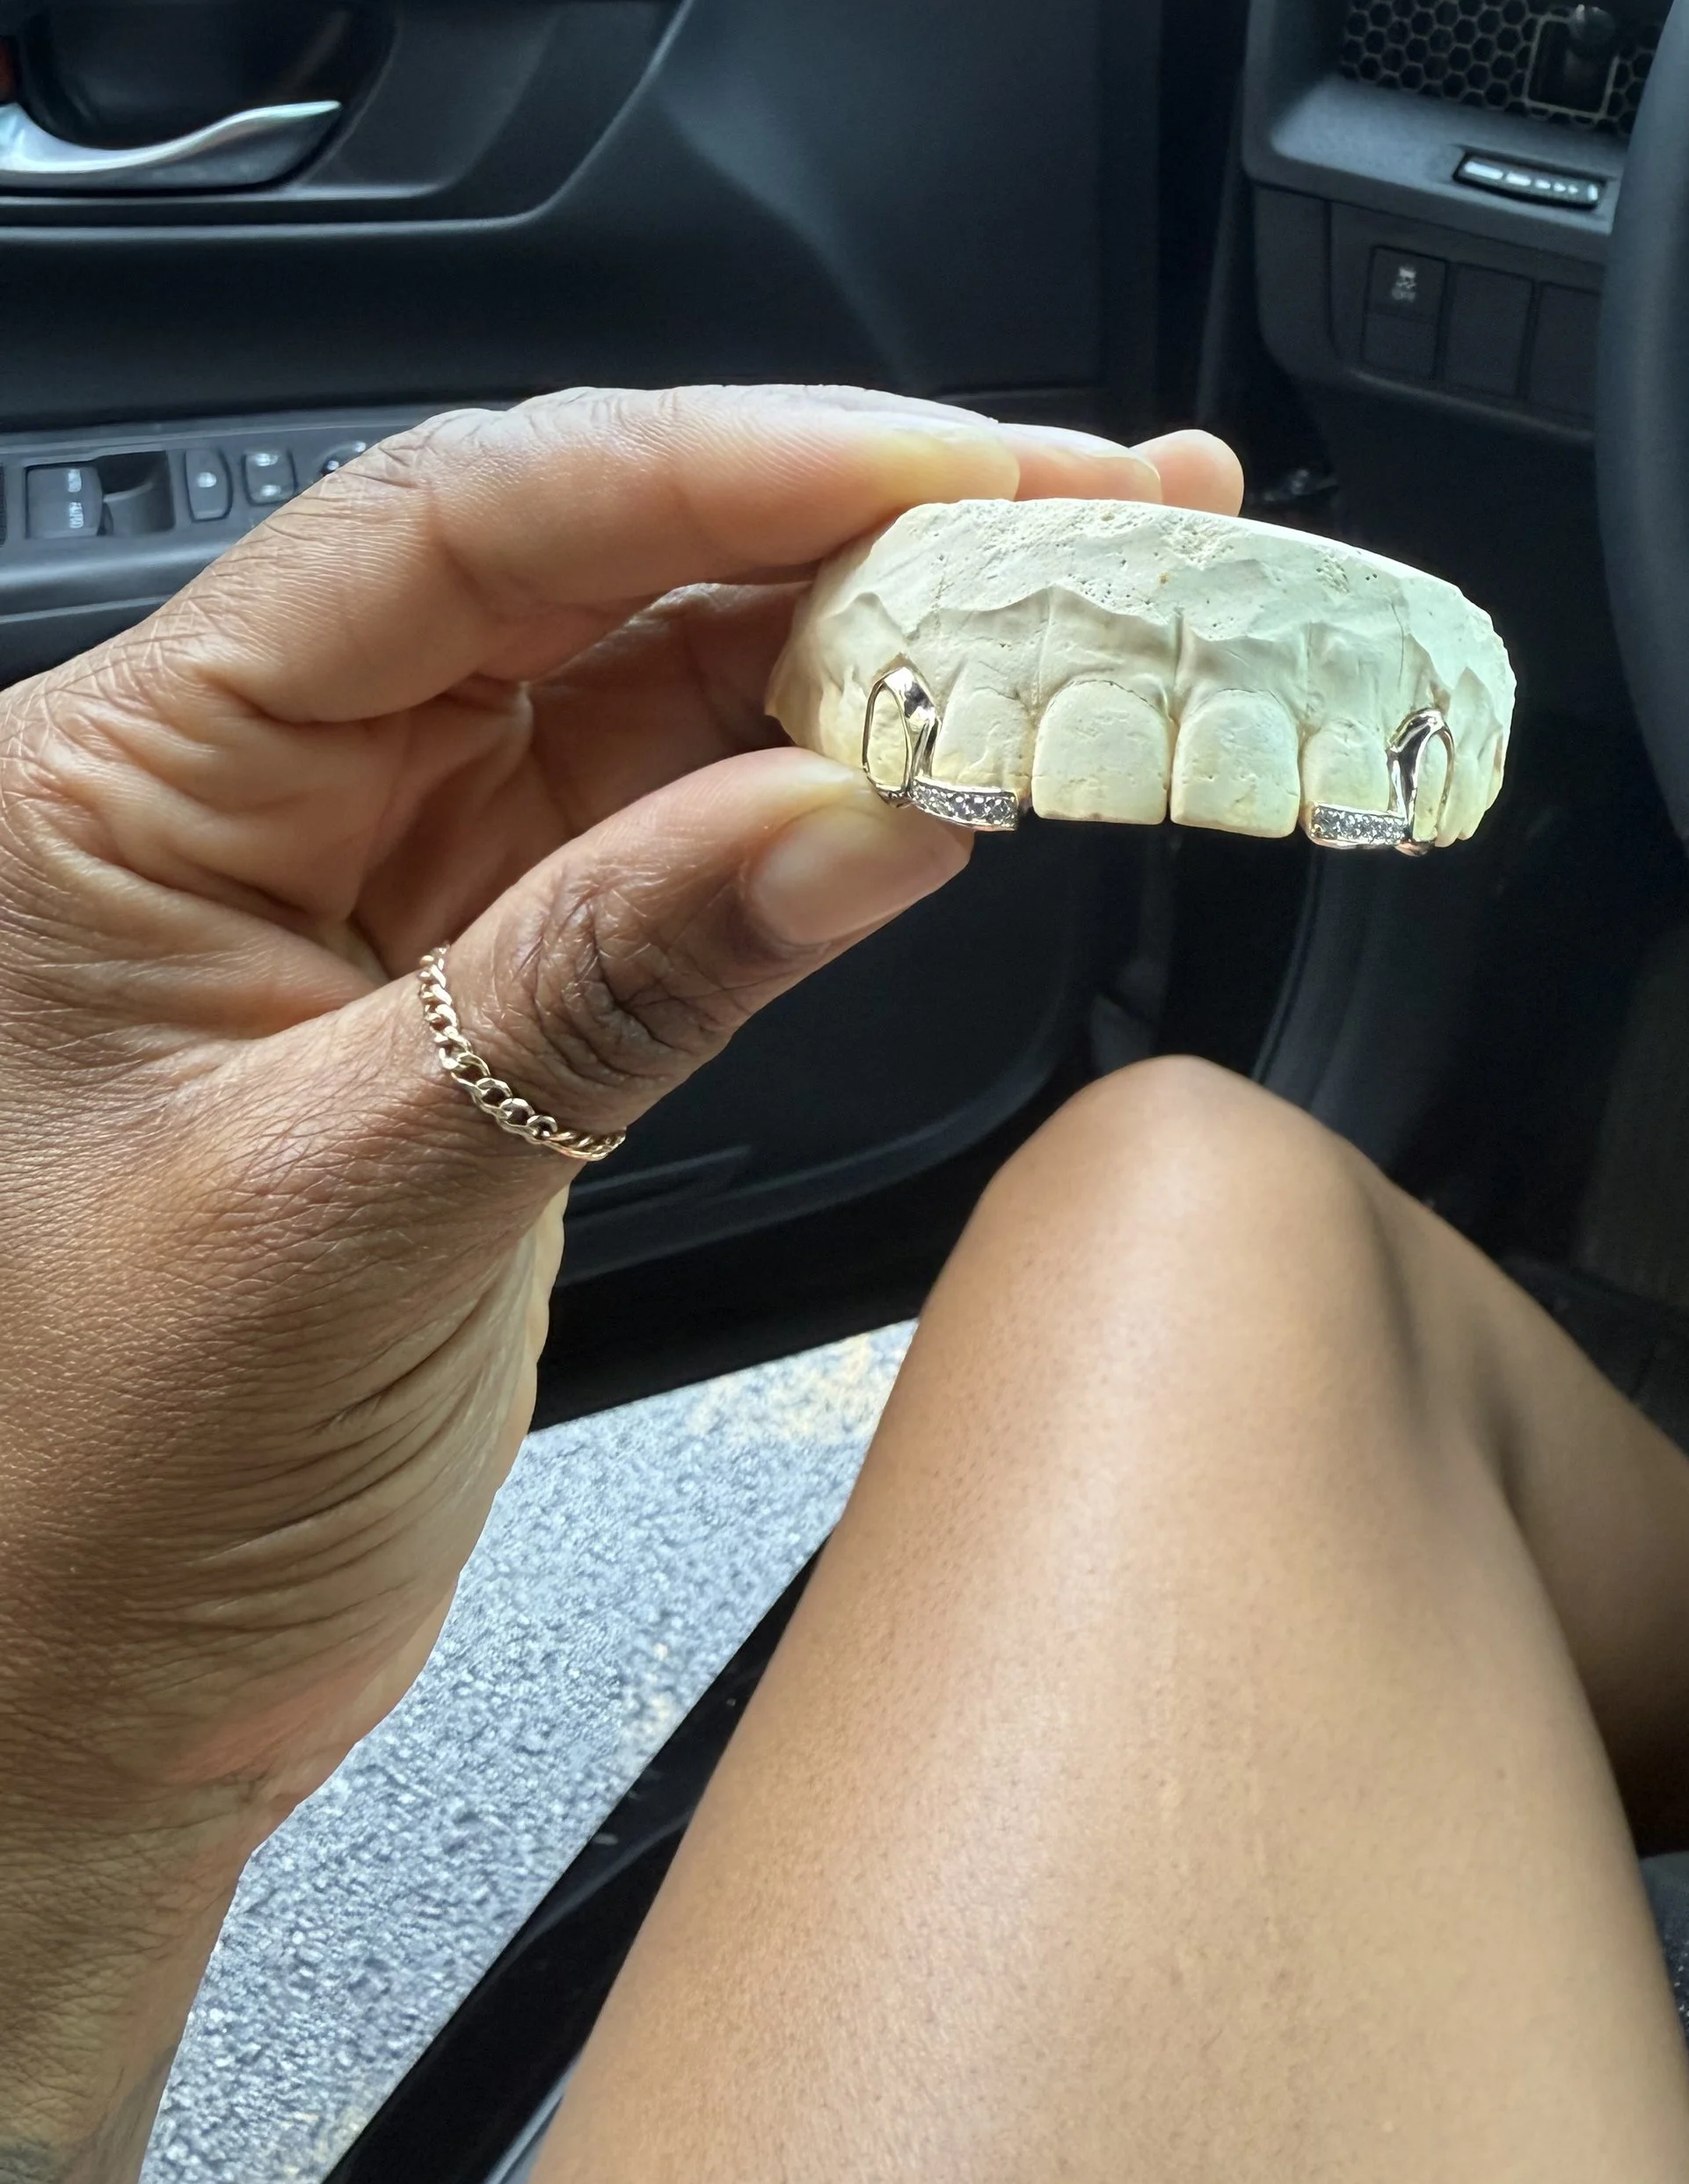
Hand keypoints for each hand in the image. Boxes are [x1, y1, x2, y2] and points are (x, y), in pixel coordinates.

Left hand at [0, 384, 1238, 2183]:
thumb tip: (865, 806)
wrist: (86, 1715)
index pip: (454, 531)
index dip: (718, 469)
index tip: (947, 468)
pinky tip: (965, 744)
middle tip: (1093, 503)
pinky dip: (830, 780)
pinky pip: (679, 819)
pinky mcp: (485, 963)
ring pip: (657, 681)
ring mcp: (380, 868)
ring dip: (873, 633)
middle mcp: (251, 785)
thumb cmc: (93, 1496)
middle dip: (849, 524)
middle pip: (586, 572)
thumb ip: (614, 982)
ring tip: (1086, 598)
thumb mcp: (360, 1213)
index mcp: (125, 785)